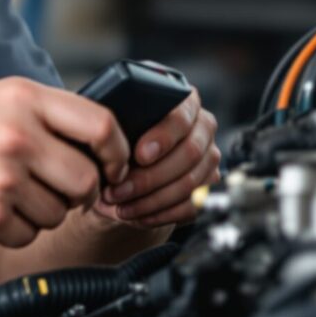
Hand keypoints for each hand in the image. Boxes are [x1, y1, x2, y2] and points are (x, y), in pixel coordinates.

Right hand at [0, 77, 129, 248]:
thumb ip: (43, 113)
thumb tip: (99, 140)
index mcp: (22, 98)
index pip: (99, 124)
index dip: (117, 152)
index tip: (115, 166)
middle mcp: (16, 135)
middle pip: (86, 178)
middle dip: (79, 192)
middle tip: (59, 190)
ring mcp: (2, 177)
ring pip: (58, 212)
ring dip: (42, 212)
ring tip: (7, 194)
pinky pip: (28, 235)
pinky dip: (14, 231)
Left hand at [92, 86, 219, 228]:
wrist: (129, 163)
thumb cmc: (123, 136)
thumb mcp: (116, 123)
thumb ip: (118, 124)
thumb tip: (107, 138)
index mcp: (183, 101)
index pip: (181, 116)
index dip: (162, 137)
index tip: (139, 154)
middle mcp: (202, 127)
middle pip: (189, 153)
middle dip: (149, 178)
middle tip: (117, 190)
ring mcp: (208, 158)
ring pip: (189, 183)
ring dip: (150, 200)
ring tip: (120, 206)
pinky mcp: (207, 187)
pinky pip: (190, 206)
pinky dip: (159, 215)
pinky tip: (136, 215)